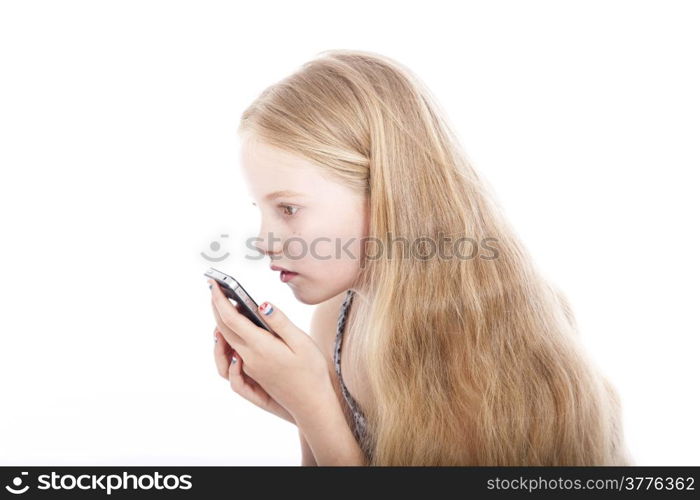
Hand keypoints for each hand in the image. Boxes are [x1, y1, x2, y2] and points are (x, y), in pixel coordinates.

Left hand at [208, 279, 332, 424]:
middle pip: (223, 329)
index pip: (231, 319)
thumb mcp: (301, 342)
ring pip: (225, 342)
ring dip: (220, 323)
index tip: (213, 284)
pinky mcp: (253, 374)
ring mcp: (249, 368)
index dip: (220, 300)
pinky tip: (235, 334)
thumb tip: (261, 304)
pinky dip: (227, 341)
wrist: (312, 404)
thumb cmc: (311, 372)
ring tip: (225, 307)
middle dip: (217, 307)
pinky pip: (231, 354)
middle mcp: (249, 358)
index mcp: (259, 347)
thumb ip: (279, 322)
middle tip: (216, 289)